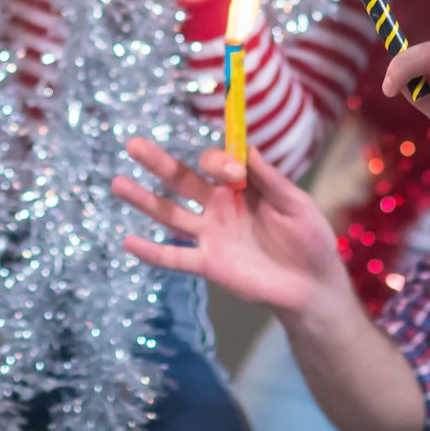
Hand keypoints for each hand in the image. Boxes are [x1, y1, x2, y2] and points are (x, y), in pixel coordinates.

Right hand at [111, 138, 348, 320]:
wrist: (311, 285)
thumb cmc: (309, 238)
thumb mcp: (295, 202)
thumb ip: (270, 178)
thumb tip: (245, 145)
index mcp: (240, 186)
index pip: (215, 162)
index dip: (217, 161)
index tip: (232, 172)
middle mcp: (218, 206)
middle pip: (181, 180)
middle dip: (157, 162)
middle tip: (133, 145)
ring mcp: (210, 235)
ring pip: (170, 214)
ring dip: (143, 200)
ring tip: (117, 184)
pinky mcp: (209, 264)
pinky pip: (176, 257)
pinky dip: (152, 252)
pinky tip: (129, 242)